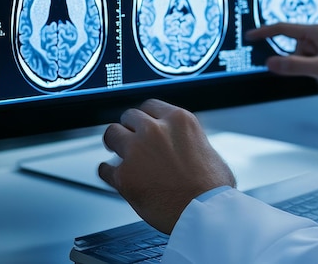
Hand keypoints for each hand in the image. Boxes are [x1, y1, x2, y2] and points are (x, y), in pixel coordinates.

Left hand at [98, 98, 235, 234]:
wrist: (205, 212)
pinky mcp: (124, 176)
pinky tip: (113, 175)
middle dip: (129, 128)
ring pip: (112, 134)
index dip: (146, 116)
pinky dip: (108, 172)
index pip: (150, 105)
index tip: (143, 124)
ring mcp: (136, 151)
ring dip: (115, 144)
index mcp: (179, 119)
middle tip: (130, 138)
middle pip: (129, 116)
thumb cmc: (212, 186)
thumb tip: (181, 146)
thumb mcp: (206, 146)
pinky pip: (105, 168)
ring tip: (117, 153)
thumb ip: (187, 139)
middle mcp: (155, 130)